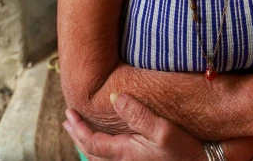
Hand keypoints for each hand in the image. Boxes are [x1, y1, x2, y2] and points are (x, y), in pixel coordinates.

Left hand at [63, 93, 205, 160]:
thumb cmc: (185, 151)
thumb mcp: (163, 130)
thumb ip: (138, 114)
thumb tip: (114, 97)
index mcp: (124, 153)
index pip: (91, 142)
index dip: (77, 128)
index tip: (68, 112)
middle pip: (91, 151)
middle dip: (77, 135)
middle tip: (68, 120)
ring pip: (100, 156)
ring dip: (87, 142)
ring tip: (81, 131)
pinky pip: (112, 157)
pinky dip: (102, 148)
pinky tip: (108, 142)